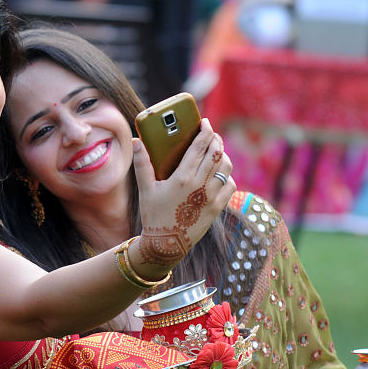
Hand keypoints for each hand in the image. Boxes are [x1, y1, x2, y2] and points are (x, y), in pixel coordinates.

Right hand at [131, 119, 234, 276]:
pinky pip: (231, 185)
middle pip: (216, 153)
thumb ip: (142, 163)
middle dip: (216, 140)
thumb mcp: (145, 189)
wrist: (166, 245)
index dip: (205, 131)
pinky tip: (218, 174)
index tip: (205, 123)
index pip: (200, 147)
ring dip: (223, 155)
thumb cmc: (153, 215)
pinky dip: (227, 176)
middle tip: (211, 135)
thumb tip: (136, 142)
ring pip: (226, 167)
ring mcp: (211, 197)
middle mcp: (200, 186)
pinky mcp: (217, 208)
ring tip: (216, 152)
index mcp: (182, 178)